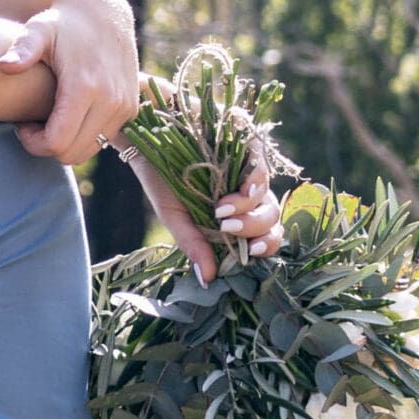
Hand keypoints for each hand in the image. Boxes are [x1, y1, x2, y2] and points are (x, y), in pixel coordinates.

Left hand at [0, 0, 138, 166]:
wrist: (102, 13)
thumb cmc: (61, 23)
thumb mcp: (38, 29)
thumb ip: (22, 48)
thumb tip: (4, 66)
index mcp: (86, 87)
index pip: (57, 142)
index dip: (34, 143)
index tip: (22, 125)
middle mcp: (111, 101)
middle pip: (72, 153)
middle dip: (47, 145)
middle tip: (32, 123)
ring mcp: (125, 107)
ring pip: (88, 150)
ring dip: (66, 142)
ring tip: (49, 117)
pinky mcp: (131, 109)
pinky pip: (103, 140)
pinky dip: (84, 136)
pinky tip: (69, 115)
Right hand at [130, 148, 285, 283]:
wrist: (148, 137)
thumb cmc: (160, 178)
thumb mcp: (174, 217)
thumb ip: (194, 245)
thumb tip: (207, 280)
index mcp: (231, 216)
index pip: (261, 237)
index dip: (264, 247)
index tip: (250, 253)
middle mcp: (244, 196)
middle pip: (270, 220)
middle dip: (255, 230)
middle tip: (227, 229)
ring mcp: (247, 172)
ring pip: (269, 198)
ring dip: (249, 210)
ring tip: (221, 209)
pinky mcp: (246, 148)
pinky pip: (262, 170)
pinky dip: (254, 184)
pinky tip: (239, 190)